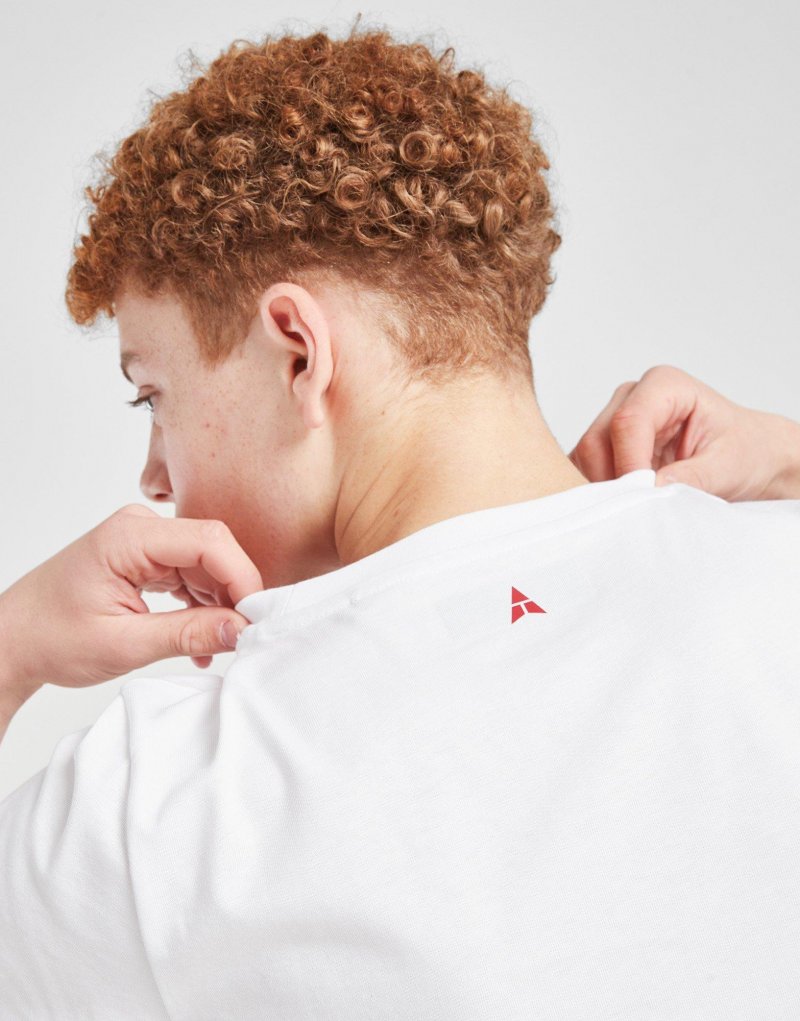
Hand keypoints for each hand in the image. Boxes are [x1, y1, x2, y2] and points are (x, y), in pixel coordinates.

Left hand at [0, 504, 263, 708]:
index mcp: (129, 536)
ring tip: (216, 646)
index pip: (209, 541)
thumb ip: (187, 634)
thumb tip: (240, 630)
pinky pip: (191, 575)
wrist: (13, 641)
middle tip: (244, 636)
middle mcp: (140, 529)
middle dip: (234, 593)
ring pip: (207, 565)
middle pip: (213, 550)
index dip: (242, 577)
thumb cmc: (50, 637)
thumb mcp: (124, 645)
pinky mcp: (146, 559)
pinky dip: (202, 607)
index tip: (255, 617)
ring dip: (219, 605)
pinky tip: (201, 640)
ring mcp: (144, 543)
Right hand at [567, 364, 799, 500]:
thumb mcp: (728, 466)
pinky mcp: (606, 447)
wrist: (749, 458)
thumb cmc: (744, 451)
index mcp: (664, 386)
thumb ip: (691, 476)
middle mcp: (632, 397)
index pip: (627, 422)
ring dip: (606, 489)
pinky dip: (601, 493)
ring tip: (638, 509)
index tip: (642, 497)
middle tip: (637, 512)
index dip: (629, 464)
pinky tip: (627, 505)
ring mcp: (614, 421)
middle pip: (596, 441)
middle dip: (613, 481)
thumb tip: (652, 490)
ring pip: (584, 459)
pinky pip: (585, 471)